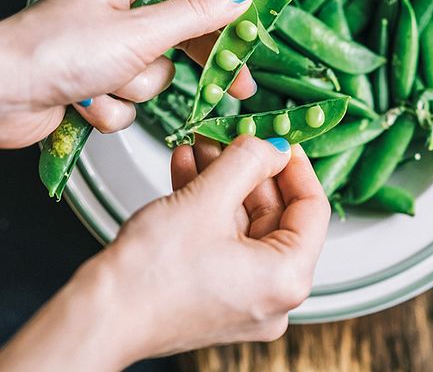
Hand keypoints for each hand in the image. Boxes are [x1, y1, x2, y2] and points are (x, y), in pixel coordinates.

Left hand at [0, 0, 256, 147]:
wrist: (1, 96)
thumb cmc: (54, 51)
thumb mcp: (139, 32)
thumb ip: (196, 16)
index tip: (248, 28)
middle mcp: (123, 7)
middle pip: (188, 26)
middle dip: (204, 59)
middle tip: (237, 82)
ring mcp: (113, 46)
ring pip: (161, 70)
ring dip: (138, 86)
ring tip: (110, 82)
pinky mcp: (104, 80)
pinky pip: (135, 97)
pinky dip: (116, 106)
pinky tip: (91, 100)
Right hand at [0, 136, 329, 369]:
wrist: (96, 318)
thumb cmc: (148, 276)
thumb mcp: (206, 200)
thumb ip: (248, 162)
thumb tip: (273, 146)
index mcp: (288, 278)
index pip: (313, 209)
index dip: (295, 166)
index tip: (281, 139)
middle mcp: (274, 296)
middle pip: (276, 216)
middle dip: (249, 170)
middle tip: (232, 136)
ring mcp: (246, 299)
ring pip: (245, 225)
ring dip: (223, 182)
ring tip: (201, 147)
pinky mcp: (218, 297)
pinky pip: (225, 242)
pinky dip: (210, 208)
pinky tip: (188, 172)